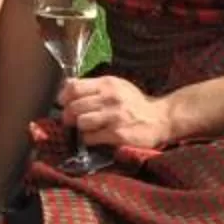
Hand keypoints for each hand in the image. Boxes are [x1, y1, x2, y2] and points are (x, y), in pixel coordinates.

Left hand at [57, 73, 179, 151]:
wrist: (161, 118)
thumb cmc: (134, 103)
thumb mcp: (116, 86)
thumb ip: (94, 86)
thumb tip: (67, 86)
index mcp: (108, 83)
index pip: (74, 87)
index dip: (64, 97)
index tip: (63, 104)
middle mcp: (110, 97)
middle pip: (74, 106)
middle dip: (69, 115)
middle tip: (72, 121)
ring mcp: (114, 116)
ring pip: (81, 122)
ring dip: (80, 128)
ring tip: (87, 129)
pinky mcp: (118, 134)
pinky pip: (91, 138)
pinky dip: (89, 139)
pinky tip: (95, 138)